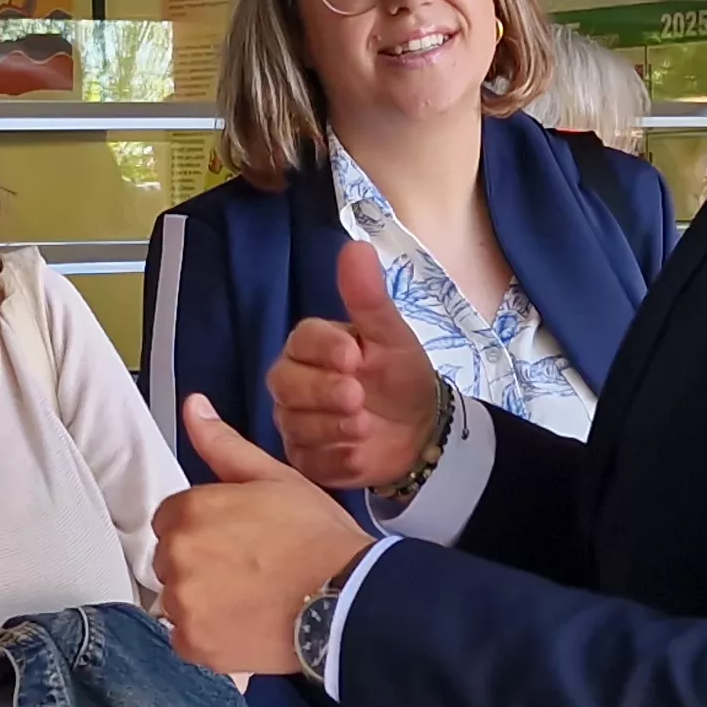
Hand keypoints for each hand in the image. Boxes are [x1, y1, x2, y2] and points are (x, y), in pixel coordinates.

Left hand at [157, 399, 377, 676]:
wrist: (348, 596)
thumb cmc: (316, 533)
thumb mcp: (272, 477)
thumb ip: (222, 444)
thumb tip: (193, 406)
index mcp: (188, 510)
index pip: (171, 519)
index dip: (205, 528)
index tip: (238, 539)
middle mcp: (176, 556)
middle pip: (171, 560)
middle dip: (200, 562)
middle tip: (249, 569)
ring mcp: (184, 604)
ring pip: (178, 600)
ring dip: (204, 600)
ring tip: (250, 598)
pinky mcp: (196, 645)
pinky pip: (186, 638)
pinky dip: (209, 635)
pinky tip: (246, 624)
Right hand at [270, 241, 444, 493]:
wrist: (421, 431)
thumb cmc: (401, 375)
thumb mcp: (391, 335)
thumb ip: (368, 296)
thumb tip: (355, 246)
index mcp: (312, 346)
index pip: (301, 341)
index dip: (323, 349)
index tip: (353, 355)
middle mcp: (294, 382)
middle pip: (285, 385)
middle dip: (322, 392)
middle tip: (357, 397)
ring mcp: (295, 421)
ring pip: (294, 425)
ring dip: (332, 428)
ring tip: (365, 427)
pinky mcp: (304, 458)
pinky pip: (307, 460)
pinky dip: (336, 458)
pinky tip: (360, 452)